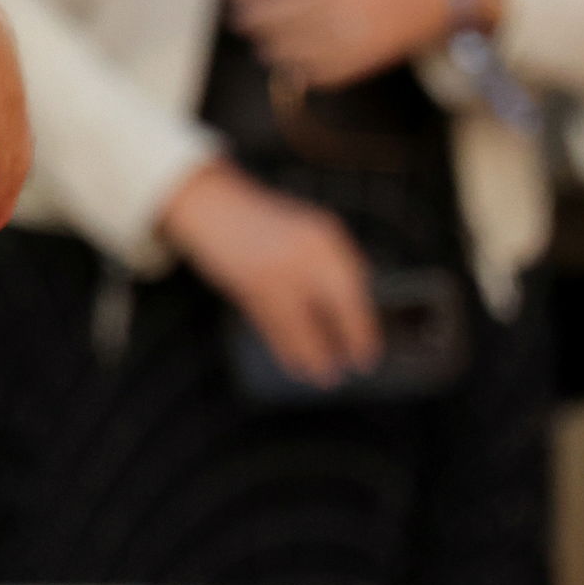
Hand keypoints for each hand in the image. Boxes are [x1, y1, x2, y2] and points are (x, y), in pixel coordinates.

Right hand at [160, 158, 378, 388]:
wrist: (215, 208)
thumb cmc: (269, 224)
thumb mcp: (313, 233)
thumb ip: (336, 265)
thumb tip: (359, 307)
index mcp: (326, 241)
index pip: (354, 292)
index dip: (363, 328)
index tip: (368, 353)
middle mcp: (303, 256)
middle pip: (334, 310)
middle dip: (343, 344)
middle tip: (351, 367)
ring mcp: (273, 272)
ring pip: (301, 326)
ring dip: (314, 355)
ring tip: (324, 376)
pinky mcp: (248, 289)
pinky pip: (273, 328)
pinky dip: (286, 349)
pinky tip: (295, 363)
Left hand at [227, 0, 463, 89]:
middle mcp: (331, 4)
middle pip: (267, 14)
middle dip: (249, 14)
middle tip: (243, 15)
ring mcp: (343, 36)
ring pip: (282, 46)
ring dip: (266, 42)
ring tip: (263, 39)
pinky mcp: (354, 63)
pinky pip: (309, 71)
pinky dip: (294, 66)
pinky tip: (290, 58)